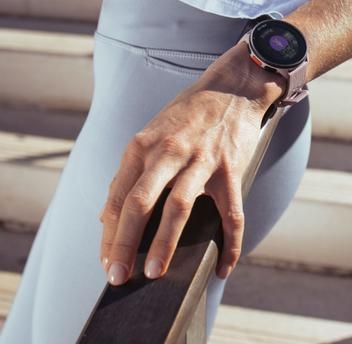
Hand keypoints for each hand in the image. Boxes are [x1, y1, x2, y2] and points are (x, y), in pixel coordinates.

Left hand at [98, 42, 285, 284]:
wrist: (232, 88)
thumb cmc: (189, 113)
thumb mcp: (152, 132)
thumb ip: (133, 169)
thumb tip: (108, 212)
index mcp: (144, 145)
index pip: (118, 195)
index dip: (109, 233)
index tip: (106, 260)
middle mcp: (169, 151)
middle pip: (139, 202)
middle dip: (124, 243)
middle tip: (117, 277)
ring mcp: (201, 159)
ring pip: (178, 207)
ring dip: (165, 243)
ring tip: (155, 272)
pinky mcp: (230, 168)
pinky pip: (231, 213)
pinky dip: (230, 244)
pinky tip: (224, 266)